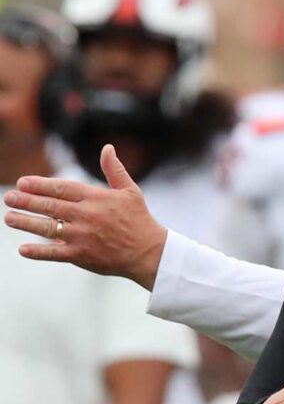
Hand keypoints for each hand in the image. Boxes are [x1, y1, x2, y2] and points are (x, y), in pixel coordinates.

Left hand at [3, 144, 166, 289]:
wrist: (149, 252)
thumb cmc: (139, 220)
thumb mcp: (130, 191)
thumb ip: (115, 170)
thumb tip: (108, 148)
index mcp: (97, 198)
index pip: (62, 188)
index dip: (40, 185)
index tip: (23, 183)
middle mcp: (87, 216)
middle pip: (50, 206)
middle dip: (27, 201)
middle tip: (9, 197)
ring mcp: (83, 236)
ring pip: (48, 228)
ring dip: (26, 223)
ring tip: (8, 218)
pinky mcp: (82, 255)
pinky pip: (55, 253)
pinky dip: (38, 252)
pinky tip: (23, 249)